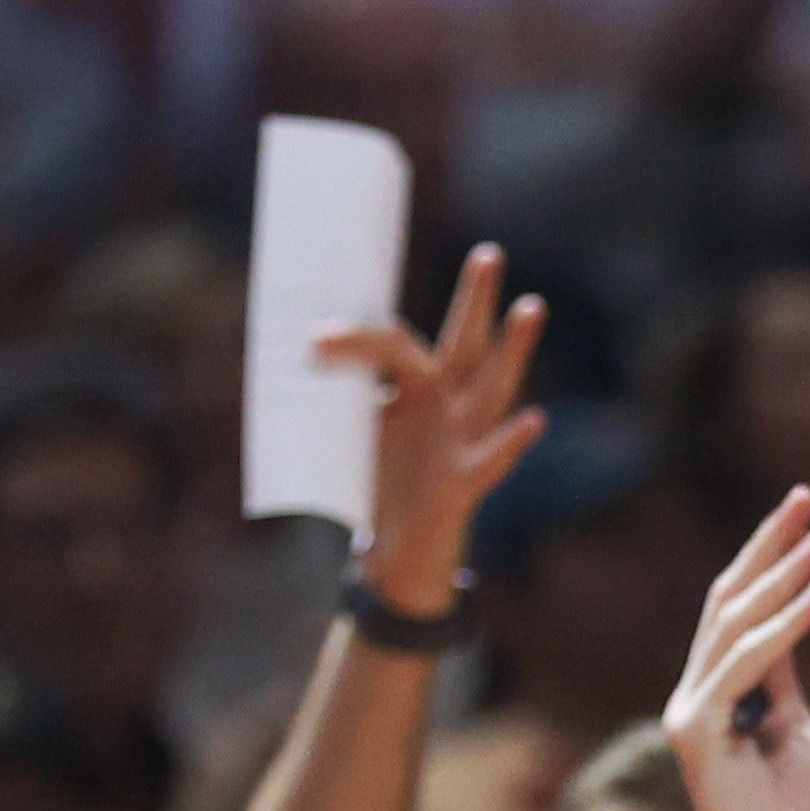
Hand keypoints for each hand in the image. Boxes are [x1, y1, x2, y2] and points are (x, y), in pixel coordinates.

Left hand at [321, 243, 550, 619]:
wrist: (388, 557)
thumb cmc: (372, 487)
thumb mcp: (340, 435)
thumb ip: (324, 400)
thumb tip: (276, 361)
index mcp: (412, 389)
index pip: (391, 344)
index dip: (356, 338)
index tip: (315, 342)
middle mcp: (444, 407)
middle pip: (463, 344)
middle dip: (476, 300)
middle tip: (489, 253)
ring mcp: (460, 441)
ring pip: (491, 388)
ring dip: (512, 349)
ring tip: (531, 308)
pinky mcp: (464, 484)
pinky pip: (492, 460)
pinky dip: (512, 442)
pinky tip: (533, 420)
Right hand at [659, 489, 809, 810]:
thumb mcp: (800, 728)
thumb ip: (786, 677)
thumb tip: (793, 617)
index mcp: (718, 695)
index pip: (736, 609)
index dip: (767, 558)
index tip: (807, 515)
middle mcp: (695, 697)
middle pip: (725, 601)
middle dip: (768, 545)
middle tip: (807, 496)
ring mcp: (691, 715)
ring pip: (734, 625)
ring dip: (784, 576)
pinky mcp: (698, 735)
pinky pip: (743, 666)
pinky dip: (785, 628)